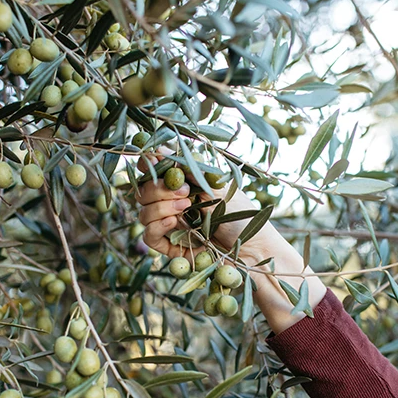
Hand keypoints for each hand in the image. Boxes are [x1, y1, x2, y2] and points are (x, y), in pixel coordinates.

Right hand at [135, 153, 326, 332]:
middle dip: (159, 190)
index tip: (155, 163)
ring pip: (143, 214)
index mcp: (183, 184)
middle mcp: (173, 203)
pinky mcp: (173, 248)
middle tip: (185, 192)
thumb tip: (158, 149)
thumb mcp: (217, 186)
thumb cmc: (243, 215)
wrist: (255, 249)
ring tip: (185, 207)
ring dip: (160, 208)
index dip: (148, 165)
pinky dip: (157, 228)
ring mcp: (171, 226)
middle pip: (143, 192)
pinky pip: (150, 238)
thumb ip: (188, 169)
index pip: (151, 170)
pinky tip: (173, 222)